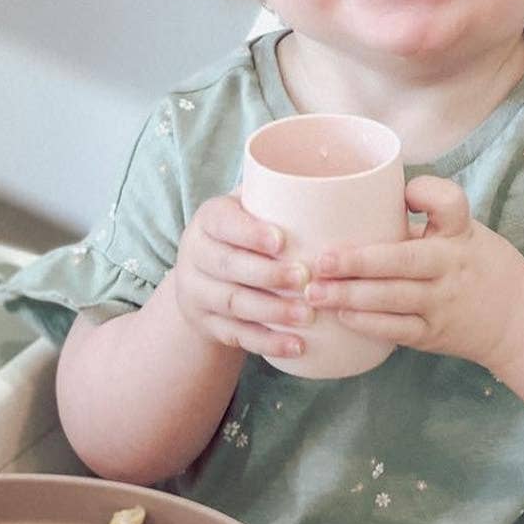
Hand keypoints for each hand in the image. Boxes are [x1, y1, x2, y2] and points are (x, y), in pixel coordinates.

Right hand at [171, 193, 315, 359]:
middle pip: (227, 265)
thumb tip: (329, 177)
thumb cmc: (243, 235)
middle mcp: (195, 254)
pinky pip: (236, 336)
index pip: (223, 222)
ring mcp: (197, 292)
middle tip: (305, 278)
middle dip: (268, 274)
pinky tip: (296, 346)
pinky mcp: (206, 324)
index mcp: (208, 220)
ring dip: (272, 311)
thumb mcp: (247, 209)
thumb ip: (274, 195)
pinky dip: (267, 343)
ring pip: (233, 303)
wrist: (202, 278)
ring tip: (307, 316)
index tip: (282, 240)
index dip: (250, 232)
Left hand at [303, 176, 523, 370]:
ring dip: (349, 296)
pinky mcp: (435, 334)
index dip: (425, 193)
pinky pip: (396, 329)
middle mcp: (452, 267)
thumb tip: (364, 203)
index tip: (404, 192)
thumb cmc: (483, 268)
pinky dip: (367, 323)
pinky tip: (341, 316)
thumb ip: (427, 222)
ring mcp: (443, 304)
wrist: (522, 323)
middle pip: (403, 260)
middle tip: (321, 261)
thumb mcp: (468, 235)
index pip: (449, 204)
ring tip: (315, 293)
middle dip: (358, 261)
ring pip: (392, 299)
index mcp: (461, 234)